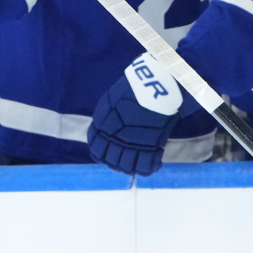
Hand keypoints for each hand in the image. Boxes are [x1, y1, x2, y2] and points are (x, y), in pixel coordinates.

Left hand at [88, 53, 195, 175]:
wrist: (153, 85)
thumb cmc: (135, 87)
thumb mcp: (114, 100)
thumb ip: (111, 116)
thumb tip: (115, 123)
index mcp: (100, 125)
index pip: (95, 148)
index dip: (104, 153)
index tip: (113, 152)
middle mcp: (111, 138)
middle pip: (110, 160)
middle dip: (118, 163)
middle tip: (128, 162)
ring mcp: (129, 144)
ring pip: (126, 166)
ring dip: (132, 168)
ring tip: (142, 164)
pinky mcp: (148, 147)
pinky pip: (145, 166)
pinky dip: (150, 168)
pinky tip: (156, 164)